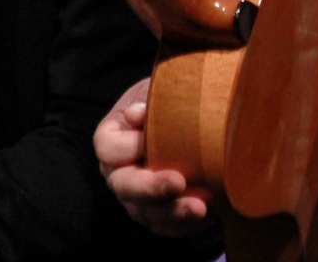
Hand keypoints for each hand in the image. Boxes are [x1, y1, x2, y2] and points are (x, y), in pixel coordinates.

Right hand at [95, 77, 213, 235]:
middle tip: (177, 183)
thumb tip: (138, 113)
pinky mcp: (159, 214)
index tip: (147, 139)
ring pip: (147, 213)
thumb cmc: (166, 100)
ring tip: (200, 208)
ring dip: (173, 213)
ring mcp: (137, 198)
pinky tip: (208, 216)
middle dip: (150, 188)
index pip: (110, 148)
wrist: (185, 118)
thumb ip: (147, 97)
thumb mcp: (155, 90)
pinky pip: (167, 227)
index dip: (127, 147)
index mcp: (111, 139)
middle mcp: (118, 173)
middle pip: (125, 187)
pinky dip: (186, 225)